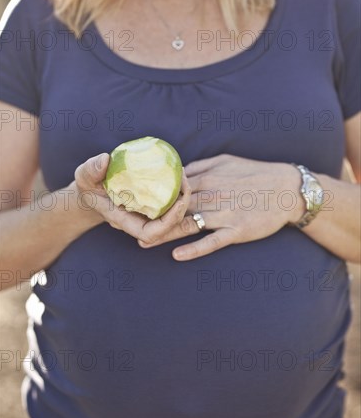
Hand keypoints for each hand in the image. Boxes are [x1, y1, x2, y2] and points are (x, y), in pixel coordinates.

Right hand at [73, 153, 190, 242]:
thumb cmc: (88, 186)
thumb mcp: (84, 176)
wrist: (92, 191)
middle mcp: (138, 220)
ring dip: (181, 197)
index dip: (167, 223)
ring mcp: (146, 213)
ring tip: (182, 173)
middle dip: (181, 207)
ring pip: (172, 214)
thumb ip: (91, 169)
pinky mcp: (151, 203)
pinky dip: (176, 190)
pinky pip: (169, 201)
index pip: (149, 233)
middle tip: (184, 182)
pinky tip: (177, 171)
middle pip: (168, 226)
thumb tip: (105, 160)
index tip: (177, 202)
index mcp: (123, 220)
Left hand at [138, 154, 304, 260]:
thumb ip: (200, 166)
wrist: (288, 189)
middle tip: (128, 225)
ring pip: (188, 225)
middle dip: (150, 216)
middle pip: (174, 207)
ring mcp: (224, 213)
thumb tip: (177, 171)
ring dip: (164, 234)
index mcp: (207, 176)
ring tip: (142, 242)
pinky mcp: (237, 230)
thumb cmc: (256, 173)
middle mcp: (212, 194)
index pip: (172, 186)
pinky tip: (177, 255)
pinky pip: (212, 241)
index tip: (132, 200)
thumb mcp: (226, 161)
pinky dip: (194, 249)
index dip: (150, 194)